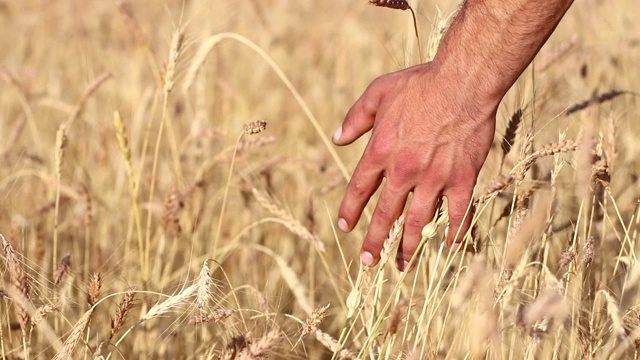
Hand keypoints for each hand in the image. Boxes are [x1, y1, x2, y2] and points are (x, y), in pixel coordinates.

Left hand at [333, 61, 496, 270]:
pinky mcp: (462, 179)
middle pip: (385, 215)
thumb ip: (355, 118)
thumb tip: (336, 138)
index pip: (359, 189)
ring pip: (417, 222)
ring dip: (408, 246)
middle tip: (368, 262)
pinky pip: (457, 213)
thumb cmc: (420, 84)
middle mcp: (404, 171)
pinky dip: (452, 232)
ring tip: (402, 265)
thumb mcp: (378, 93)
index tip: (345, 227)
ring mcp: (434, 178)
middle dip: (375, 241)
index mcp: (381, 151)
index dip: (350, 211)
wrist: (463, 82)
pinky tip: (447, 246)